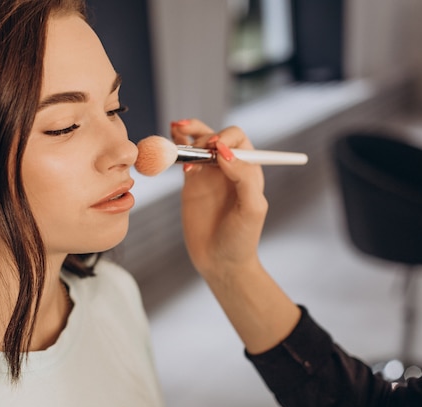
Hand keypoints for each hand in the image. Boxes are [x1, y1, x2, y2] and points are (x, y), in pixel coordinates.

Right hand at [170, 119, 267, 279]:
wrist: (220, 262)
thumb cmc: (241, 238)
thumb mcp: (251, 209)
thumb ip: (243, 177)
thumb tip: (224, 152)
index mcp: (248, 170)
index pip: (237, 139)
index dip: (225, 138)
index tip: (215, 150)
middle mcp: (229, 168)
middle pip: (216, 135)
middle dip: (203, 134)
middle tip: (195, 147)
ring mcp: (209, 175)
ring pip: (198, 143)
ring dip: (188, 133)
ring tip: (177, 129)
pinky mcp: (191, 184)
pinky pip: (183, 159)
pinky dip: (176, 149)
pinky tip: (170, 145)